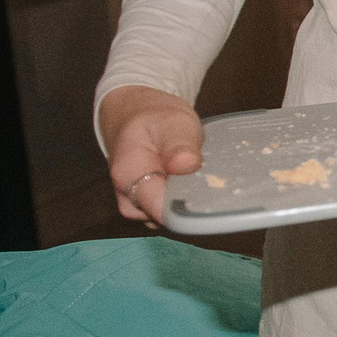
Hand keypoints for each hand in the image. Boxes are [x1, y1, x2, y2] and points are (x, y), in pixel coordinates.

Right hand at [101, 85, 202, 223]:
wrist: (140, 119)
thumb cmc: (156, 120)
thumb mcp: (173, 122)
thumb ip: (179, 144)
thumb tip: (186, 164)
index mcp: (128, 175)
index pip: (159, 209)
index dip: (187, 206)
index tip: (209, 191)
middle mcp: (128, 198)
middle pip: (168, 216)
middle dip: (191, 201)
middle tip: (207, 175)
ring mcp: (137, 207)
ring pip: (171, 217)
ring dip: (190, 200)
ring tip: (197, 173)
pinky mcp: (149, 209)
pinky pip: (172, 213)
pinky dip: (186, 200)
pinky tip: (192, 182)